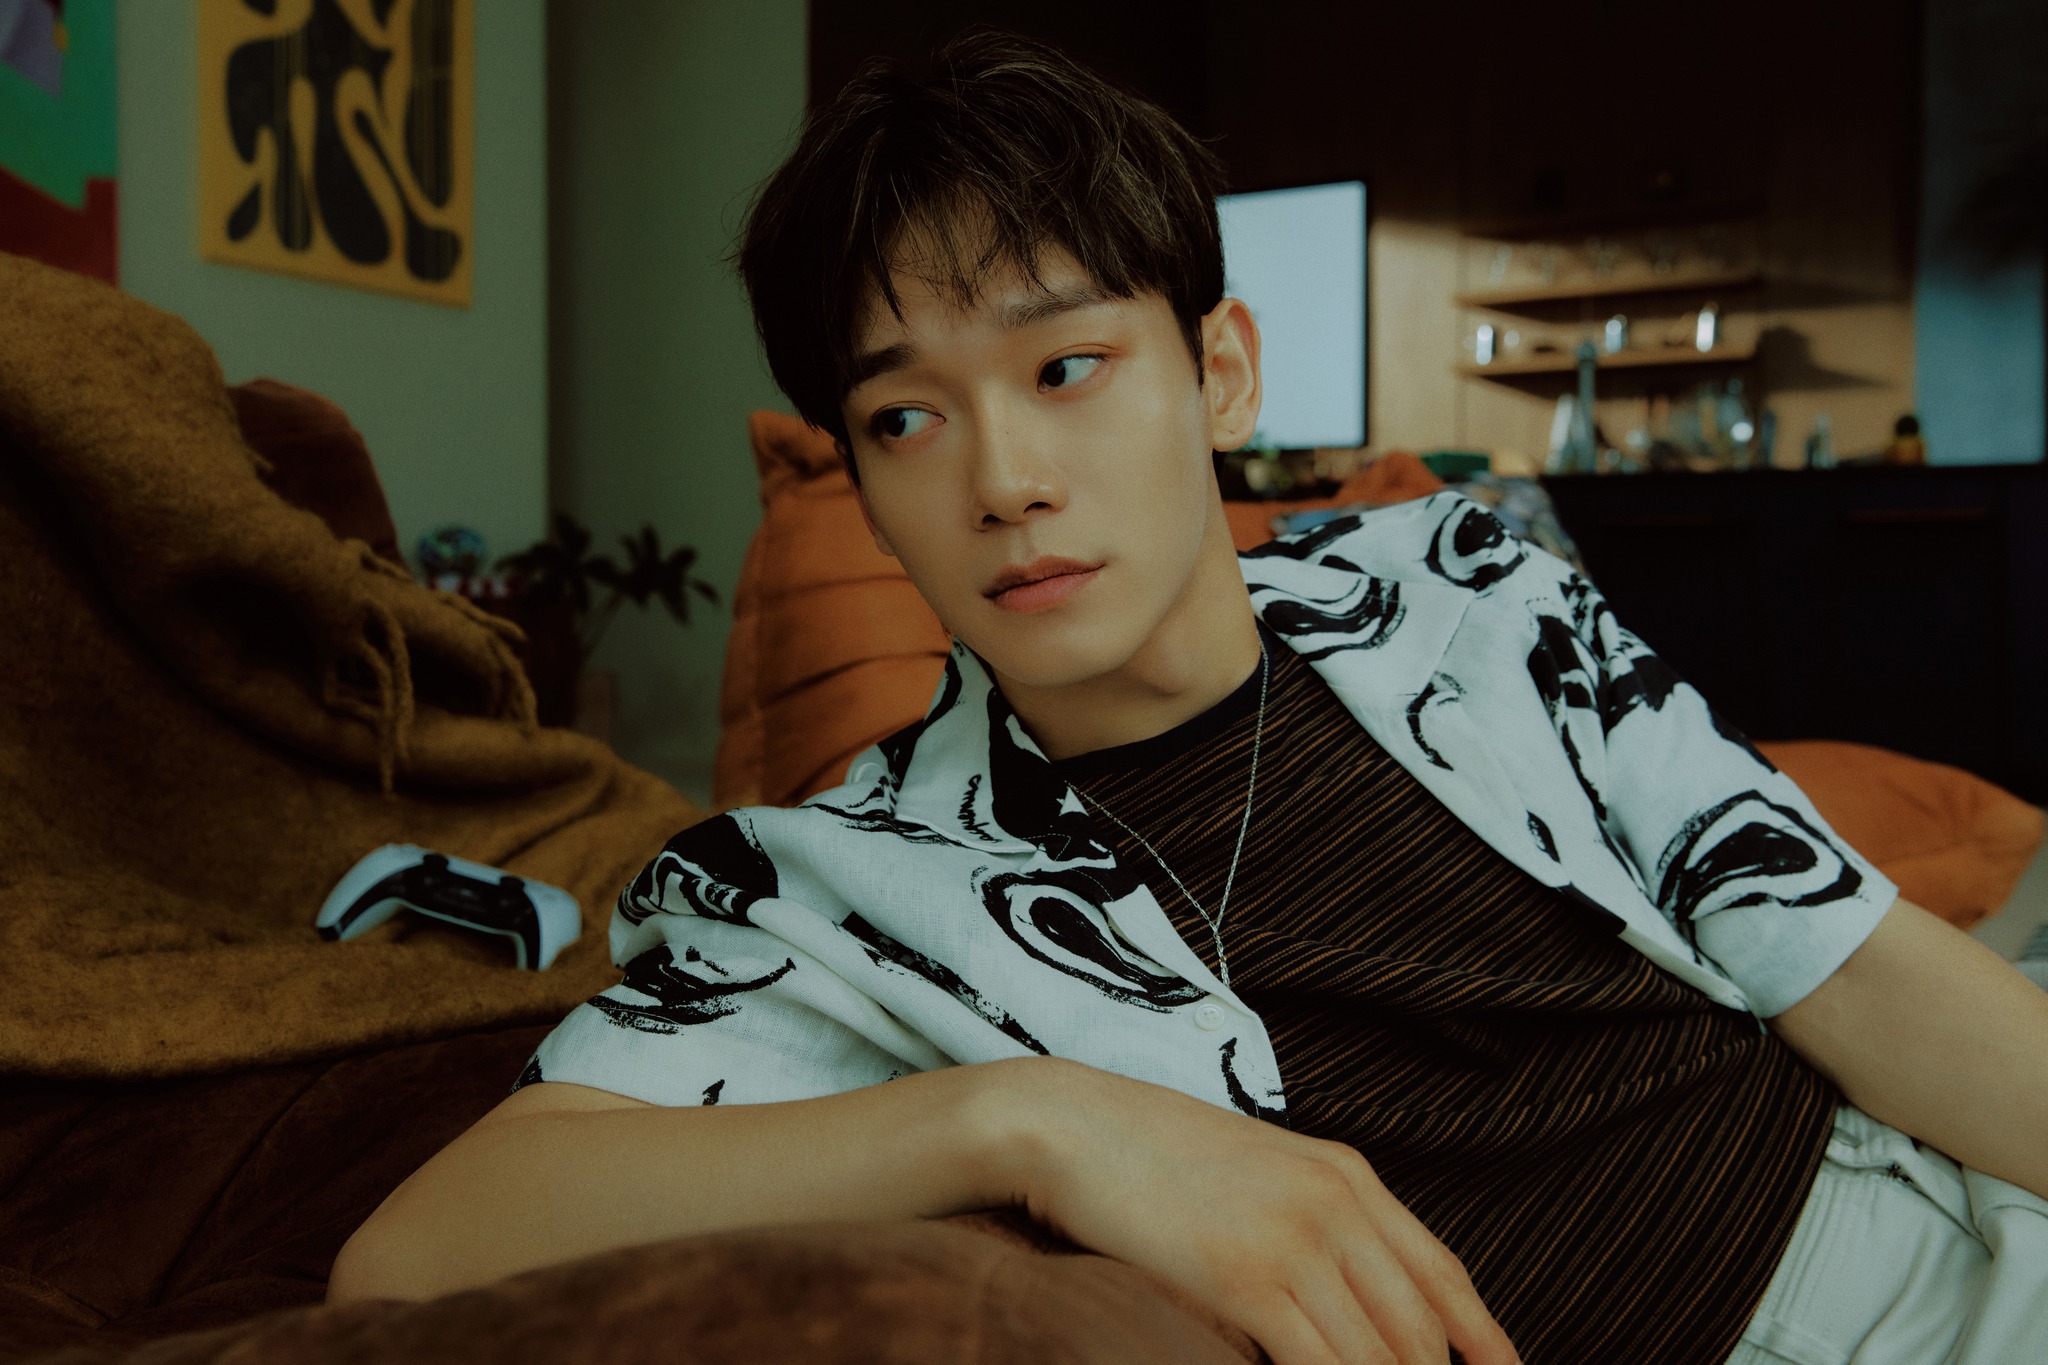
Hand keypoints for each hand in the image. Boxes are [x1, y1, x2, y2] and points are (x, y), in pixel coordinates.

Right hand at [993, 1058, 1519, 1364]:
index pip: (1444, 1275)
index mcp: (1345, 1173)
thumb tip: (1347, 1294)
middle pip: (1420, 1331)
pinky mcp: (1248, 1279)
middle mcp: (1336, 1203)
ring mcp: (1296, 1241)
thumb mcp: (1257, 1169)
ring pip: (1379, 1358)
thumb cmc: (1147, 1151)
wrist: (1068, 1124)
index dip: (1485, 1342)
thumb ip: (1312, 1218)